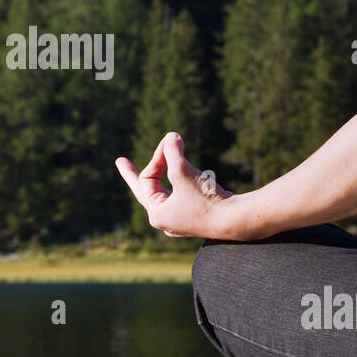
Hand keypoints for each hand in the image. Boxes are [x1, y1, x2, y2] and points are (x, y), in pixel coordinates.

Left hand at [115, 132, 234, 238]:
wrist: (235, 220)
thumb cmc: (206, 199)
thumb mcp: (183, 171)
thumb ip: (173, 151)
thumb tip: (170, 136)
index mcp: (156, 214)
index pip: (148, 178)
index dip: (158, 157)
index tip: (171, 141)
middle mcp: (166, 220)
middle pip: (147, 190)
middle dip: (134, 173)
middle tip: (121, 161)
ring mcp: (181, 221)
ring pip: (165, 192)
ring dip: (162, 175)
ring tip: (152, 168)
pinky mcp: (196, 217)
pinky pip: (180, 197)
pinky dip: (178, 183)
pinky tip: (175, 183)